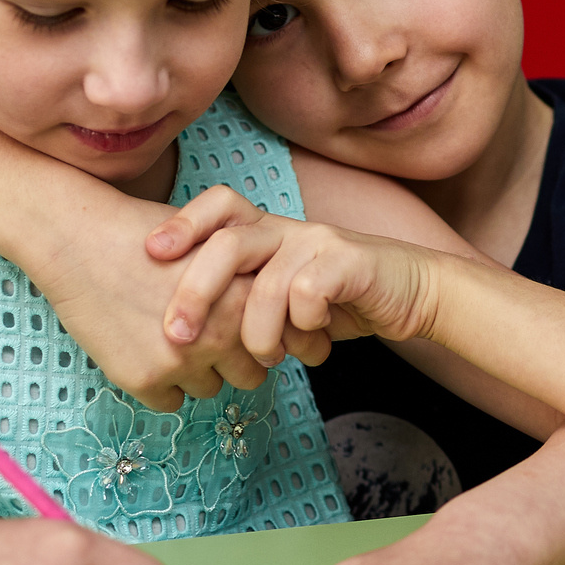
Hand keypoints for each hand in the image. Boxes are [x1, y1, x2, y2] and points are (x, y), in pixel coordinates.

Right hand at [40, 189, 264, 411]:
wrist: (80, 241)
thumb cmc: (147, 237)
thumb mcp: (214, 244)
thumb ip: (249, 284)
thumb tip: (274, 320)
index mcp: (245, 299)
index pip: (276, 343)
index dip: (259, 335)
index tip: (241, 327)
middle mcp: (221, 334)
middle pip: (250, 374)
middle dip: (230, 360)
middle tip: (201, 334)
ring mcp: (183, 360)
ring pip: (210, 389)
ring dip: (194, 372)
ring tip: (166, 334)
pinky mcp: (145, 379)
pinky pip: (170, 403)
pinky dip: (159, 385)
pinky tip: (142, 348)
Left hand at [154, 200, 444, 367]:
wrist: (413, 294)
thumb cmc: (339, 300)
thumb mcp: (282, 298)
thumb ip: (242, 300)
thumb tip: (179, 333)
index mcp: (268, 231)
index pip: (220, 204)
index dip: (183, 222)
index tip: (150, 253)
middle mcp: (290, 229)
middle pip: (228, 243)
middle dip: (195, 291)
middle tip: (178, 335)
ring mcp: (321, 243)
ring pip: (267, 283)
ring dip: (257, 332)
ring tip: (265, 359)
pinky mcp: (352, 262)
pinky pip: (308, 293)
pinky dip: (303, 327)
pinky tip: (313, 343)